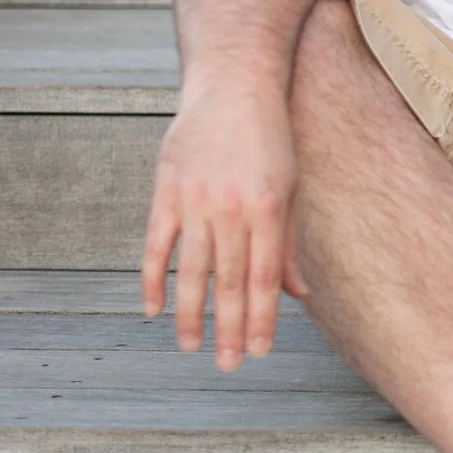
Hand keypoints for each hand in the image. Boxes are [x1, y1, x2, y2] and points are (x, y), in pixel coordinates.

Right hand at [140, 79, 306, 369]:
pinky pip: (157, 245)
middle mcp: (232, 209)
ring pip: (192, 271)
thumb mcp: (292, 187)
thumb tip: (297, 294)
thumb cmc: (270, 140)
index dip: (262, 318)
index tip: (259, 351)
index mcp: (269, 210)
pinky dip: (154, 279)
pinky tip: (154, 309)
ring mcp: (195, 201)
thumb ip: (288, 242)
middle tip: (230, 366)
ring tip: (192, 347)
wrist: (233, 86)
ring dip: (191, 314)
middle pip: (230, 281)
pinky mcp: (166, 191)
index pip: (264, 277)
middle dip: (231, 328)